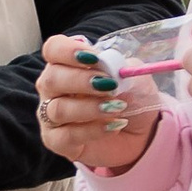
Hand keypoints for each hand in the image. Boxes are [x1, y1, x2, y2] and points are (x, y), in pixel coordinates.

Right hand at [37, 35, 162, 174]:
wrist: (140, 132)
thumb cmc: (130, 98)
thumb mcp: (132, 77)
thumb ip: (119, 67)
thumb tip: (109, 67)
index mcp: (67, 65)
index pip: (53, 49)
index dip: (67, 50)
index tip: (93, 57)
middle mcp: (53, 89)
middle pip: (50, 79)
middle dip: (80, 80)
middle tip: (108, 85)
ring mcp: (51, 117)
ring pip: (58, 109)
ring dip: (89, 107)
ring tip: (117, 108)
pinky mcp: (57, 141)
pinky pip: (65, 136)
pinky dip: (92, 131)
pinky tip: (113, 126)